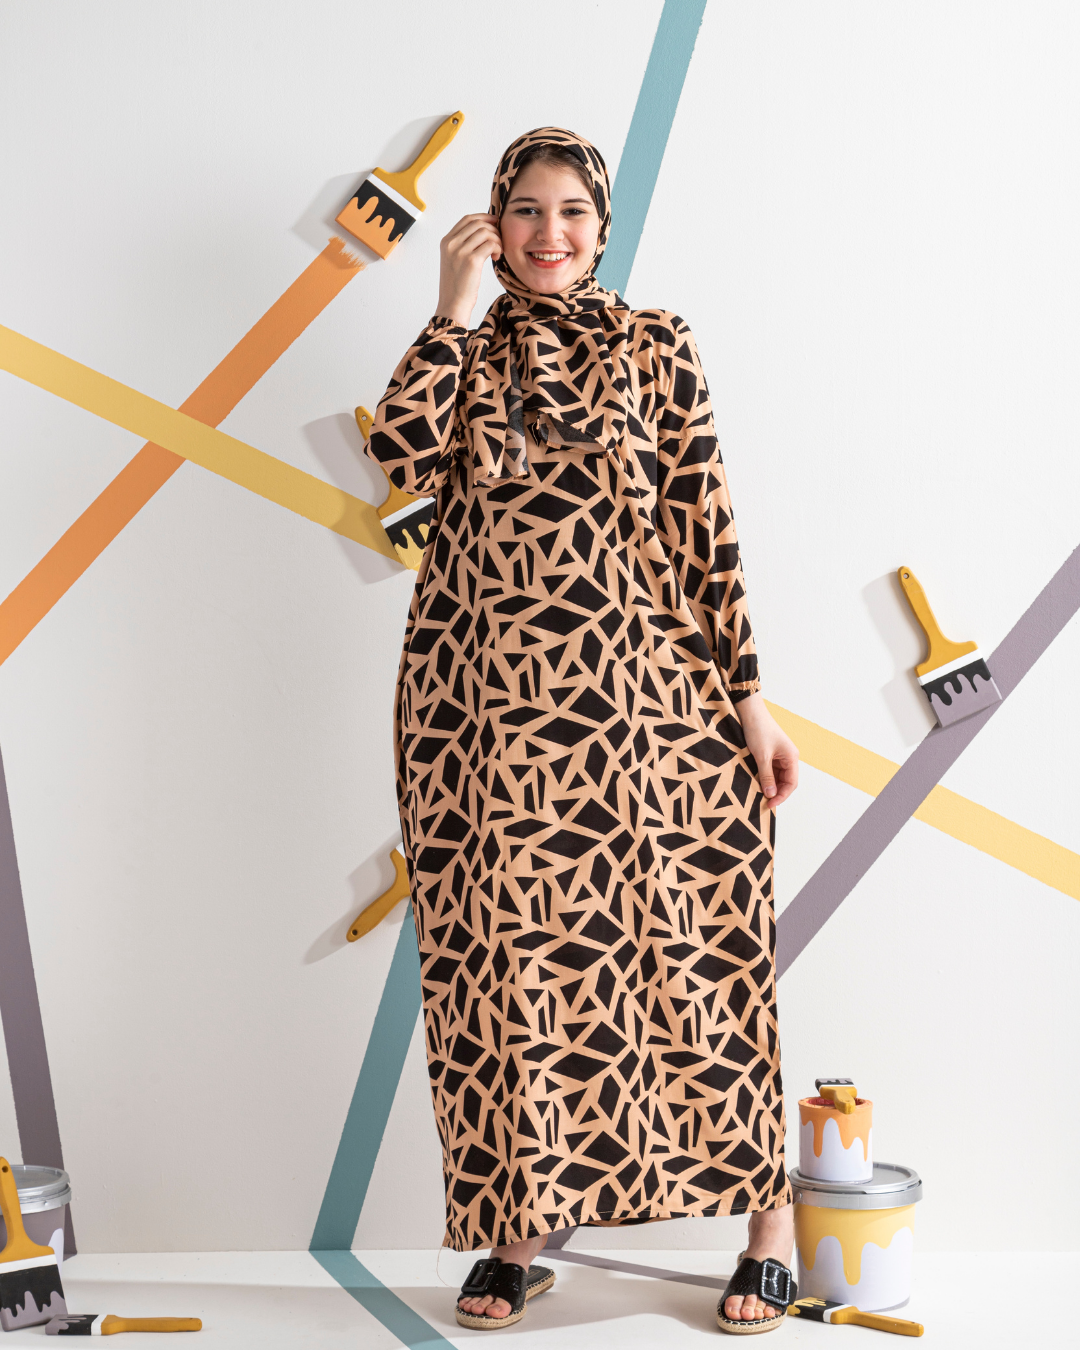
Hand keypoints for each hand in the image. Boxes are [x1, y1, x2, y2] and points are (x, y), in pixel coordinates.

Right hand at [436, 213, 501, 325]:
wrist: (453, 304)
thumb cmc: (457, 286)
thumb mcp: (455, 261)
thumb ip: (463, 245)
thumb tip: (484, 231)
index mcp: (446, 241)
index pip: (467, 219)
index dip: (484, 217)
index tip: (495, 223)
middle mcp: (451, 244)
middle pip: (478, 223)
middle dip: (493, 229)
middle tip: (499, 241)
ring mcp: (460, 251)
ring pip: (486, 232)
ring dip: (497, 239)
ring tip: (498, 251)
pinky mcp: (471, 261)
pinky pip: (490, 244)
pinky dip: (497, 248)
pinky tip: (496, 257)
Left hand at [736, 693, 798, 809]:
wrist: (750, 713)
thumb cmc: (758, 731)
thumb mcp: (762, 756)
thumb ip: (767, 776)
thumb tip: (770, 794)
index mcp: (791, 757)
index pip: (792, 783)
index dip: (782, 795)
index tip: (770, 803)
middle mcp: (788, 758)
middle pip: (786, 781)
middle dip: (776, 792)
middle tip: (763, 802)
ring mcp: (780, 756)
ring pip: (778, 777)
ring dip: (770, 786)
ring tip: (759, 795)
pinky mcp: (771, 754)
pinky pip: (770, 771)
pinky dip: (765, 778)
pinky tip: (757, 784)